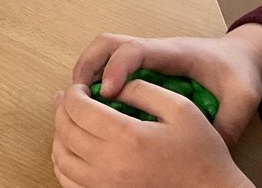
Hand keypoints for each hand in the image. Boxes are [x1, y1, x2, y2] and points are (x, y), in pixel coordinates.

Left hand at [52, 82, 250, 187]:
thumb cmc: (202, 153)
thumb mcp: (180, 109)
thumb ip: (143, 89)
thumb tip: (111, 84)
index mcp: (128, 137)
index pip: (78, 108)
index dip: (73, 92)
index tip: (81, 88)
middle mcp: (111, 165)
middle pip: (66, 130)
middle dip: (63, 108)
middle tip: (68, 98)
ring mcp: (106, 186)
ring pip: (61, 157)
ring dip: (59, 134)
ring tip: (67, 120)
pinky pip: (69, 182)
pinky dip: (63, 163)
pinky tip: (71, 149)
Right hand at [71, 33, 261, 145]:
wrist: (240, 56)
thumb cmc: (238, 73)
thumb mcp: (243, 99)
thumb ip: (229, 123)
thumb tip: (209, 149)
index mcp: (174, 53)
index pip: (135, 50)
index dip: (116, 69)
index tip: (107, 94)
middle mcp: (154, 49)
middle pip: (107, 43)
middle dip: (88, 65)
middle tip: (79, 97)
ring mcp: (146, 53)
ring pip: (103, 49)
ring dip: (86, 69)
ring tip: (80, 100)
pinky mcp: (142, 63)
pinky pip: (109, 60)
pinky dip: (95, 75)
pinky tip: (95, 102)